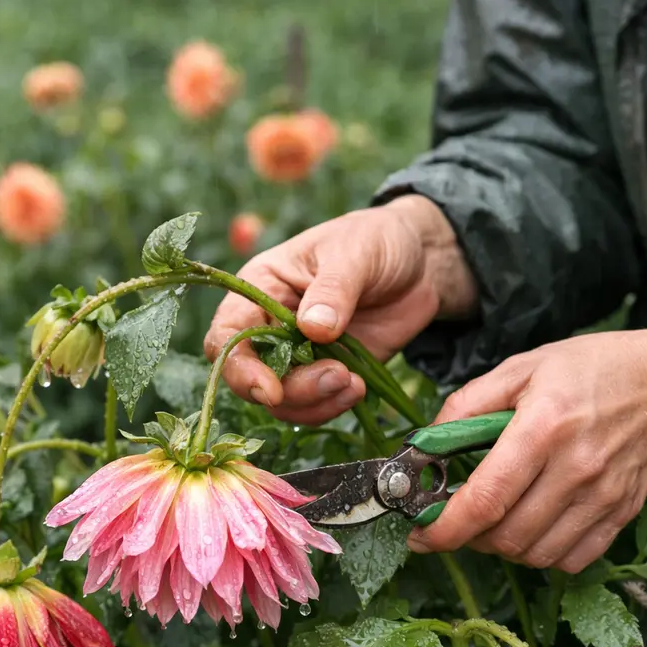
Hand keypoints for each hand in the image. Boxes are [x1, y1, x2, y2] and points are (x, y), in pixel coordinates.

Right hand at [204, 195, 475, 425]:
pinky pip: (316, 405)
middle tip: (336, 376)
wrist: (420, 262)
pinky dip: (334, 405)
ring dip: (315, 402)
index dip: (239, 367)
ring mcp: (299, 355)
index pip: (227, 336)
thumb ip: (333, 288)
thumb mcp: (356, 252)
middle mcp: (270, 327)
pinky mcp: (328, 373)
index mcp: (260, 289)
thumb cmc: (376, 241)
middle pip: (252, 378)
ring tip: (354, 382)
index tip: (271, 389)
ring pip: (284, 401)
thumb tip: (312, 328)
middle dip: (290, 390)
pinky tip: (359, 387)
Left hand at [409, 326, 646, 572]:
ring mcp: (605, 496)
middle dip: (469, 537)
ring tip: (493, 520)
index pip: (486, 500)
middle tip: (456, 520)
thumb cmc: (590, 368)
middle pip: (508, 537)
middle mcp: (577, 468)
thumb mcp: (520, 368)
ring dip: (503, 548)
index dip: (445, 529)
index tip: (420, 535)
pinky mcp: (625, 512)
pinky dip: (543, 554)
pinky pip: (573, 559)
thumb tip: (423, 447)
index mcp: (544, 427)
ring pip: (537, 555)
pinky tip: (532, 526)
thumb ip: (465, 406)